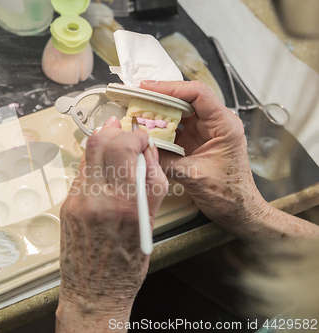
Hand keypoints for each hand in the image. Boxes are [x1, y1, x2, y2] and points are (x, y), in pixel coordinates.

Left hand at [56, 117, 167, 331]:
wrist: (94, 291)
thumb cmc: (126, 266)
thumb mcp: (150, 224)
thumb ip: (150, 183)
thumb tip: (147, 154)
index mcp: (125, 205)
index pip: (125, 148)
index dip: (136, 136)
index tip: (142, 139)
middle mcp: (98, 200)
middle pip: (100, 142)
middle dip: (116, 131)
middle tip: (126, 134)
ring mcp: (78, 201)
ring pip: (87, 153)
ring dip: (103, 143)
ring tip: (115, 143)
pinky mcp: (67, 205)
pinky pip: (82, 173)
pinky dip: (95, 164)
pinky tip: (105, 170)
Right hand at [140, 80, 267, 233]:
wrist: (238, 211)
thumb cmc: (229, 195)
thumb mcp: (194, 176)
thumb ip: (167, 160)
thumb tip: (143, 148)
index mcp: (224, 125)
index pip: (198, 93)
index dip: (172, 88)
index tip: (150, 88)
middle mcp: (215, 124)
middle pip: (185, 99)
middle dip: (160, 96)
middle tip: (136, 95)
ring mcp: (204, 132)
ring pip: (177, 112)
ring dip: (157, 111)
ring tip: (137, 109)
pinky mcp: (194, 142)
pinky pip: (174, 128)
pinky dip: (159, 127)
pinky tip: (144, 128)